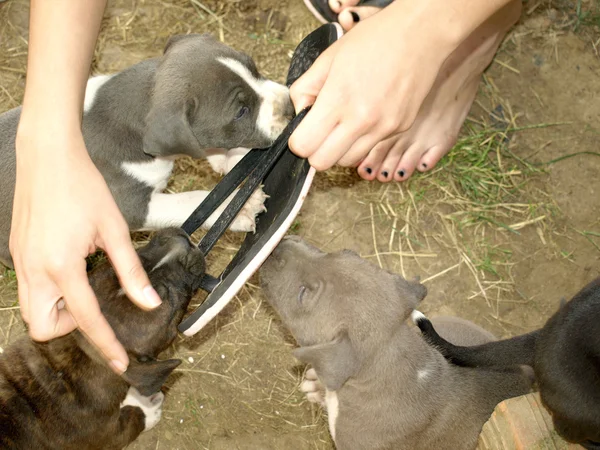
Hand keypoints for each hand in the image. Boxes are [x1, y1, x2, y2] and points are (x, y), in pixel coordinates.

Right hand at [10, 127, 161, 372]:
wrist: (47, 156)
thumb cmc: (83, 188)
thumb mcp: (114, 229)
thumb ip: (130, 270)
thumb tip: (149, 302)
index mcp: (61, 266)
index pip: (85, 319)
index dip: (105, 344)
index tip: (120, 363)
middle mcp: (34, 270)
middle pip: (42, 327)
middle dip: (69, 328)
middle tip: (93, 304)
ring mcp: (20, 262)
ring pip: (31, 310)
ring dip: (56, 310)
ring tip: (82, 283)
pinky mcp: (16, 252)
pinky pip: (28, 288)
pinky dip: (48, 291)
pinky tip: (69, 265)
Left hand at [289, 1, 456, 169]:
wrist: (421, 34)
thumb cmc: (374, 39)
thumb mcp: (328, 58)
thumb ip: (304, 89)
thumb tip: (300, 113)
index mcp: (338, 99)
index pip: (304, 145)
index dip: (298, 140)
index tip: (303, 130)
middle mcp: (361, 120)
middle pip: (323, 162)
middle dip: (315, 151)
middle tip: (320, 132)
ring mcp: (383, 128)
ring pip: (348, 161)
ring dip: (340, 149)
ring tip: (344, 124)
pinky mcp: (399, 129)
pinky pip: (371, 147)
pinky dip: (362, 140)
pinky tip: (366, 116)